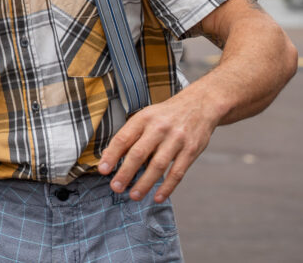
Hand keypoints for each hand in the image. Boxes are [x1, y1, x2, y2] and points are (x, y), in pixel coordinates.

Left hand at [97, 93, 217, 203]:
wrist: (200, 105)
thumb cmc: (165, 115)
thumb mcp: (146, 117)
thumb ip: (129, 135)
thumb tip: (107, 156)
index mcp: (144, 118)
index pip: (123, 138)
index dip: (111, 155)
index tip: (103, 170)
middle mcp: (159, 128)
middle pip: (139, 153)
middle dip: (126, 172)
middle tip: (115, 187)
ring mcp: (176, 139)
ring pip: (158, 165)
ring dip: (144, 183)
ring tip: (134, 196)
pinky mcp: (191, 150)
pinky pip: (177, 172)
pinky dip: (167, 187)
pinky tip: (158, 197)